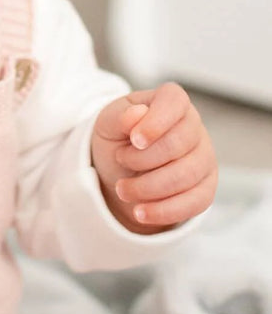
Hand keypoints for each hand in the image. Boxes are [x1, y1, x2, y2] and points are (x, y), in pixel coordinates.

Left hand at [91, 82, 216, 232]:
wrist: (121, 171)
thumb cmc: (118, 138)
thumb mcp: (108, 122)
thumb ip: (120, 116)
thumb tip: (137, 114)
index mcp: (170, 101)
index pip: (174, 101)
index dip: (156, 121)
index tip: (134, 140)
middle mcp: (194, 127)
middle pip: (179, 144)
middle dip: (143, 159)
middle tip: (120, 160)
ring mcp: (204, 159)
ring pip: (186, 176)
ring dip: (149, 188)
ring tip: (123, 189)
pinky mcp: (206, 188)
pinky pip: (195, 203)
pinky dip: (164, 210)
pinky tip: (141, 212)